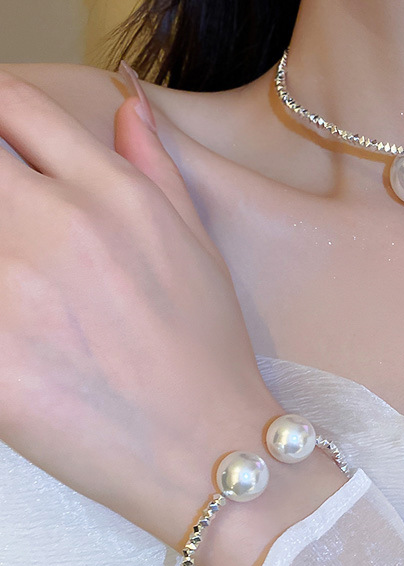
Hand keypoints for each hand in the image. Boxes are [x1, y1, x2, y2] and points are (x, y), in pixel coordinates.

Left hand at [0, 65, 283, 551]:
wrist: (209, 448)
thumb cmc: (209, 353)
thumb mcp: (199, 249)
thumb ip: (155, 168)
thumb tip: (127, 106)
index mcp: (114, 196)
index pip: (13, 104)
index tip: (0, 148)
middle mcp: (59, 225)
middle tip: (10, 229)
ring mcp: (15, 290)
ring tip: (18, 279)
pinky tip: (15, 330)